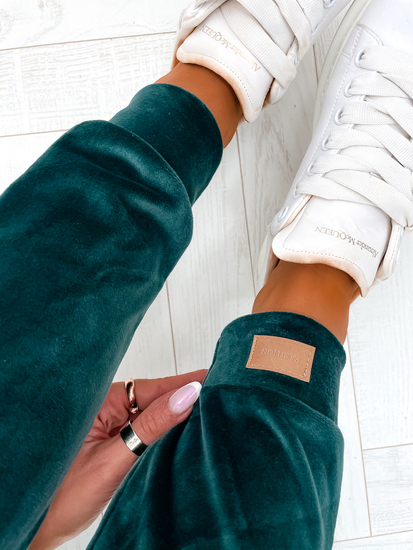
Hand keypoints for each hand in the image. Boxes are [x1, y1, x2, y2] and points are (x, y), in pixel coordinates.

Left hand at [29, 369, 207, 549]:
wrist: (40, 526)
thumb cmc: (63, 495)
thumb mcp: (113, 460)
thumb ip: (151, 428)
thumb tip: (187, 397)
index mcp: (100, 401)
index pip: (153, 387)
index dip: (184, 383)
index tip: (214, 377)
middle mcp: (105, 407)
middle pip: (154, 396)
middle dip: (183, 395)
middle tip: (219, 391)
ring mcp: (110, 423)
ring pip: (151, 412)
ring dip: (175, 412)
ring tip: (208, 407)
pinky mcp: (113, 439)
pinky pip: (144, 427)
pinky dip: (163, 429)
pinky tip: (182, 428)